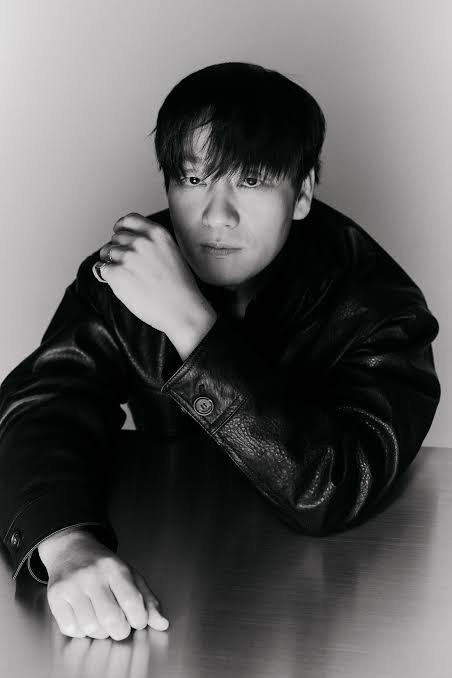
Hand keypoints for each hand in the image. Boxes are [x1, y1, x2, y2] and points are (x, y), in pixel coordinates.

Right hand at [39, 530, 168, 639]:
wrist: (71, 549)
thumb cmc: (104, 566)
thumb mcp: (130, 575)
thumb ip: (148, 600)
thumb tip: (162, 623)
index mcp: (116, 568)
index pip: (132, 602)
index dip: (139, 620)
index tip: (137, 620)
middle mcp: (93, 575)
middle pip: (111, 619)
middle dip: (120, 630)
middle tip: (120, 624)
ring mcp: (72, 585)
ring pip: (91, 627)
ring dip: (100, 632)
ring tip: (102, 619)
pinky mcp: (55, 596)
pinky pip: (71, 629)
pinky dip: (81, 631)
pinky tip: (85, 617)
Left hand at [95, 212, 211, 335]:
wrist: (182, 309)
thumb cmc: (180, 287)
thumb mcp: (172, 253)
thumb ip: (153, 243)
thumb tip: (129, 242)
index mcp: (157, 233)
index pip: (129, 220)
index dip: (121, 228)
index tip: (120, 236)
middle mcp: (141, 241)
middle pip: (116, 237)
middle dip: (118, 249)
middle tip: (129, 267)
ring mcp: (128, 257)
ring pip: (106, 252)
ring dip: (111, 263)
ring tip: (128, 278)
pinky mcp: (116, 273)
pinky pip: (100, 268)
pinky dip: (106, 276)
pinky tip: (121, 285)